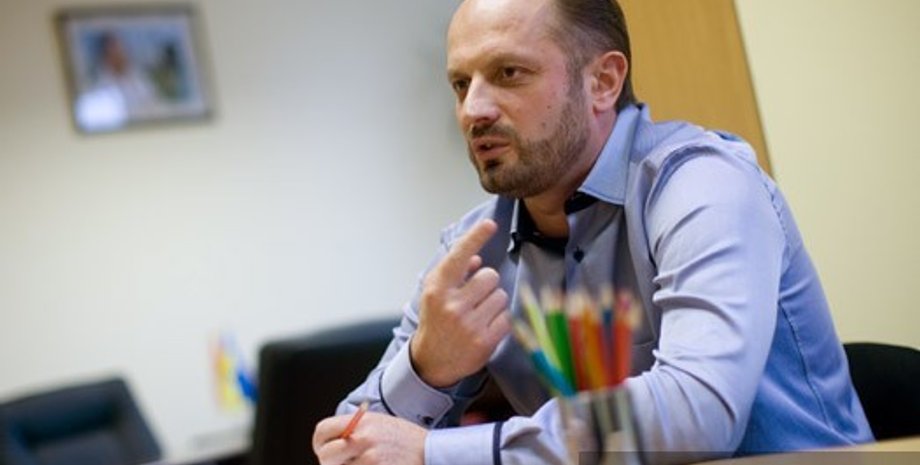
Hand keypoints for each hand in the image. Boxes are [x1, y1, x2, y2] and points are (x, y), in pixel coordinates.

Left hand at [313, 412, 425, 464]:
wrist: (431, 453)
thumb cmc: (405, 440)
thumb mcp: (379, 423)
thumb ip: (353, 429)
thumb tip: (330, 443)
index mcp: (362, 422)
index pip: (322, 430)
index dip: (320, 443)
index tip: (323, 450)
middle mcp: (363, 439)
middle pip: (326, 455)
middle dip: (330, 463)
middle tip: (340, 464)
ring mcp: (369, 460)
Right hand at [410, 219, 511, 386]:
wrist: (431, 361)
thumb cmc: (436, 321)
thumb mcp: (435, 294)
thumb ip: (454, 274)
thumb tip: (476, 258)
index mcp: (437, 289)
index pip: (459, 256)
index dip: (475, 237)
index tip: (490, 224)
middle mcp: (451, 305)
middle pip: (490, 276)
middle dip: (486, 284)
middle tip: (474, 298)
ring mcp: (468, 324)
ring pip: (501, 296)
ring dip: (494, 303)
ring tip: (478, 315)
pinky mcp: (484, 341)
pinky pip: (506, 317)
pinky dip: (500, 320)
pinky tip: (485, 327)